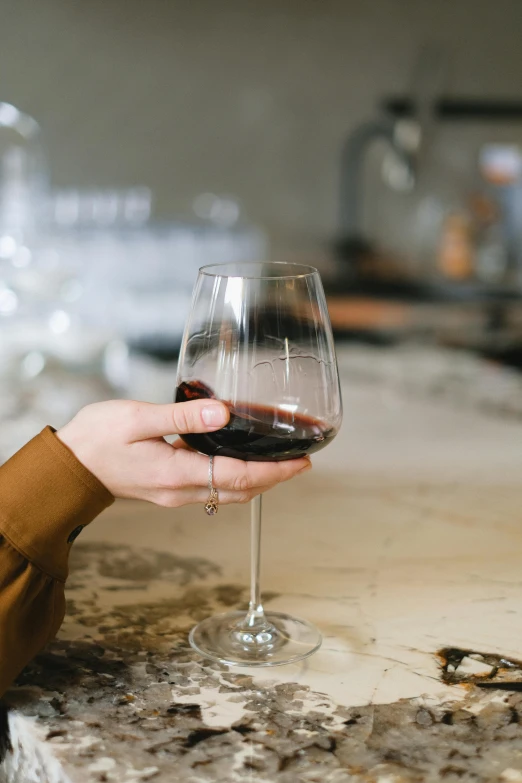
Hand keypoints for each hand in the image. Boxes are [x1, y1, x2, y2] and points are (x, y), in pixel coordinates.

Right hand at [57, 399, 310, 506]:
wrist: (69, 466)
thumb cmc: (97, 439)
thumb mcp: (138, 419)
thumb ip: (181, 417)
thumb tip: (221, 412)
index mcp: (178, 473)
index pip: (240, 476)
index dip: (275, 471)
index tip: (301, 463)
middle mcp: (181, 489)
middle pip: (241, 490)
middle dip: (275, 478)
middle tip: (301, 463)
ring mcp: (175, 493)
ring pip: (228, 492)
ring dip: (258, 481)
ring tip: (279, 464)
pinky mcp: (168, 488)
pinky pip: (213, 487)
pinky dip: (236, 479)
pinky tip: (240, 462)